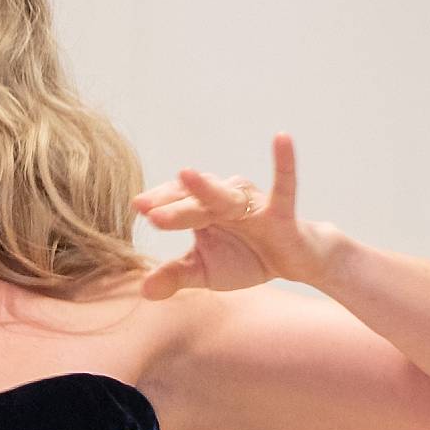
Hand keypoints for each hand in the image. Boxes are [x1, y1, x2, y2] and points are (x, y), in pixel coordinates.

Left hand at [134, 133, 334, 299]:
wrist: (293, 262)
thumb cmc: (245, 259)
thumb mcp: (205, 273)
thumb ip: (175, 277)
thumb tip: (143, 291)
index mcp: (204, 212)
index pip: (177, 204)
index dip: (159, 205)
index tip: (137, 207)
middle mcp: (225, 201)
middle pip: (196, 203)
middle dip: (174, 207)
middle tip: (149, 210)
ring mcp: (252, 203)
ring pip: (226, 197)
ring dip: (207, 190)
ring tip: (186, 175)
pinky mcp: (281, 211)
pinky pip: (284, 185)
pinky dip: (284, 163)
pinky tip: (282, 137)